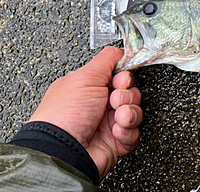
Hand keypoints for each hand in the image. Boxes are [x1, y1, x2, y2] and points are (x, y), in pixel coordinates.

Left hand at [29, 46, 142, 180]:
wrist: (64, 150)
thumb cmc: (65, 114)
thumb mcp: (85, 76)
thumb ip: (106, 59)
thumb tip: (120, 50)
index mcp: (89, 87)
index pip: (119, 76)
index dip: (124, 76)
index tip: (119, 79)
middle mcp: (99, 105)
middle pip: (130, 92)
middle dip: (126, 94)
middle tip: (114, 99)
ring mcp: (108, 124)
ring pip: (135, 111)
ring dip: (129, 112)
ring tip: (117, 117)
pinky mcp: (116, 141)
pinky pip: (134, 132)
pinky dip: (127, 130)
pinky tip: (116, 130)